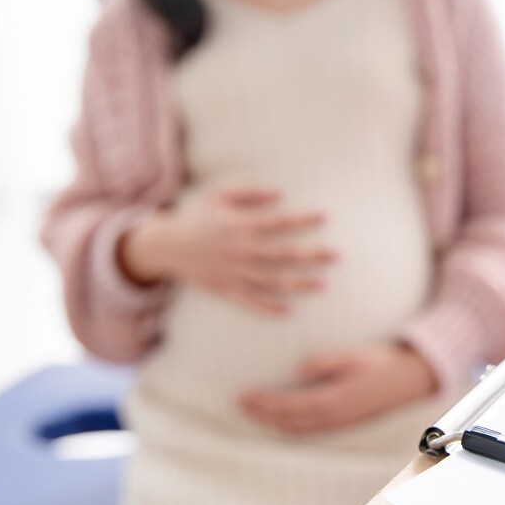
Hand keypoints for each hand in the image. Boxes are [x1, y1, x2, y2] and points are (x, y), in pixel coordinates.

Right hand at [119, 186, 336, 314]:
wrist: (165, 246)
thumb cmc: (197, 216)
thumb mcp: (219, 195)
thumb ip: (250, 192)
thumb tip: (281, 193)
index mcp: (240, 225)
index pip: (279, 222)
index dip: (303, 218)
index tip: (328, 215)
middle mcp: (240, 251)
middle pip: (283, 254)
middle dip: (312, 254)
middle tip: (338, 255)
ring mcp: (234, 272)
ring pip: (272, 281)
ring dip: (299, 284)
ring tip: (324, 285)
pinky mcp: (226, 289)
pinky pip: (250, 301)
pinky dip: (269, 308)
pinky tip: (290, 312)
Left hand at [237, 343, 438, 432]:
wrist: (412, 379)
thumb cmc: (383, 363)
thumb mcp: (352, 356)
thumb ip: (323, 364)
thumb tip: (296, 371)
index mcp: (333, 400)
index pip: (288, 406)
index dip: (263, 403)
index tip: (243, 396)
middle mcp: (334, 417)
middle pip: (289, 422)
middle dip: (263, 415)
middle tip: (241, 404)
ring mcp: (341, 423)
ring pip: (299, 430)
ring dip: (275, 424)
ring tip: (255, 413)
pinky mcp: (346, 423)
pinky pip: (311, 431)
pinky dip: (291, 427)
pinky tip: (284, 420)